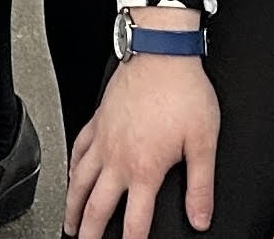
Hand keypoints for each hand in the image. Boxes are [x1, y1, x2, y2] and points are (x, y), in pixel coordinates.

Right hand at [65, 44, 217, 238]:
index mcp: (145, 168)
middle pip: (97, 206)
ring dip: (73, 206)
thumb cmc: (183, 92)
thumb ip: (200, 186)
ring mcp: (104, 138)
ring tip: (70, 224)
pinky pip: (78, 149)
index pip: (136, 220)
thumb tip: (200, 218)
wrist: (161, 53)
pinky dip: (71, 168)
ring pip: (80, 181)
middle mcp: (118, 157)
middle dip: (91, 233)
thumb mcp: (202, 143)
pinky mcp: (98, 120)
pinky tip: (72, 175)